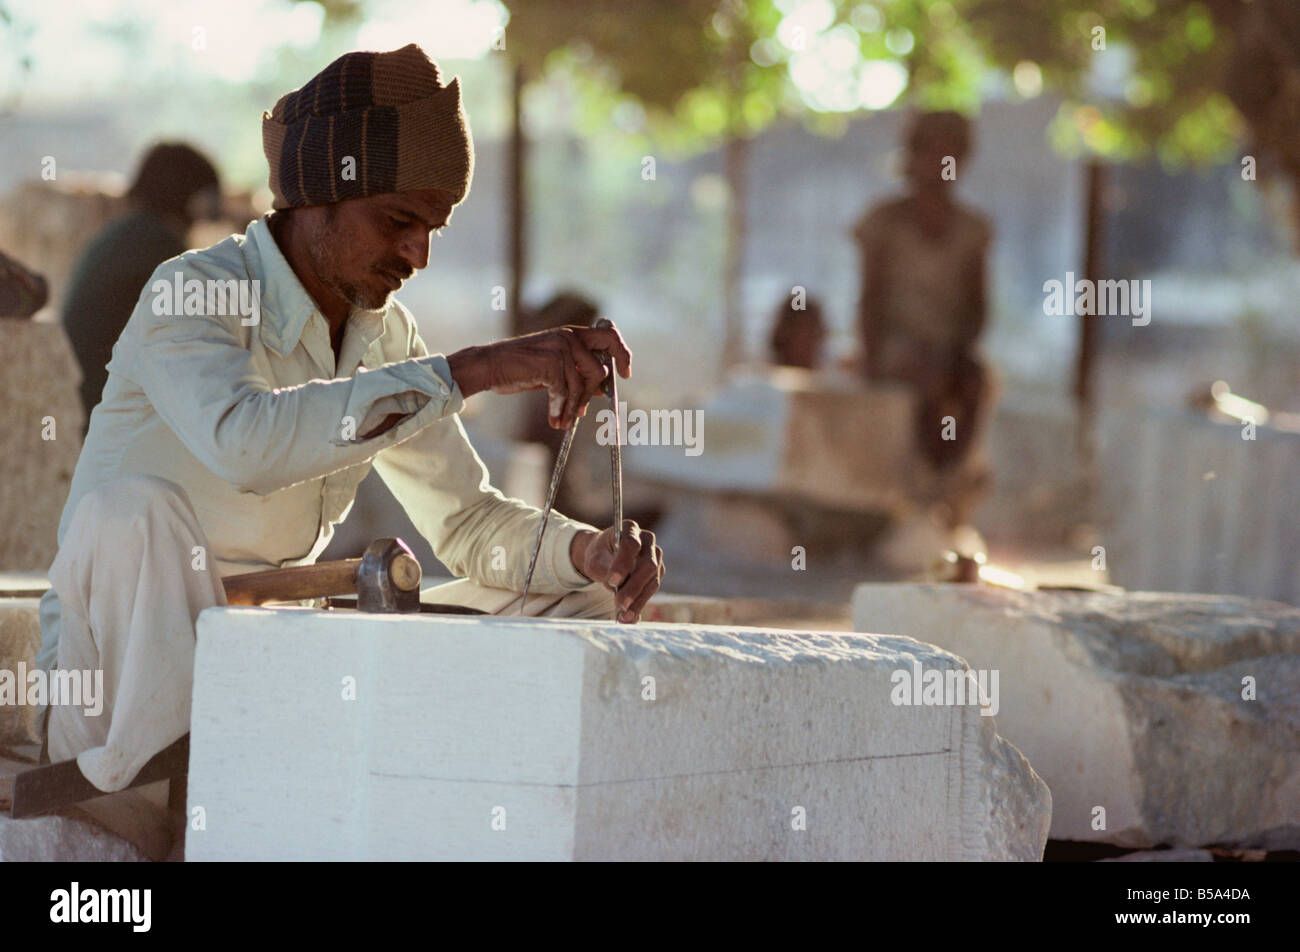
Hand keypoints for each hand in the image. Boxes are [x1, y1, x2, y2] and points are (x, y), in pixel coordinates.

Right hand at [447, 323, 631, 428]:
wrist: (491, 366)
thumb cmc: (520, 367)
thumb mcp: (554, 369)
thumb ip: (577, 373)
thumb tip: (602, 389)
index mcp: (572, 333)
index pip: (609, 335)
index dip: (623, 354)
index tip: (625, 375)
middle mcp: (569, 337)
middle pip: (600, 367)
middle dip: (594, 392)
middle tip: (582, 411)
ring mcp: (560, 349)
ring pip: (581, 386)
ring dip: (573, 407)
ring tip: (564, 421)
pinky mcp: (551, 364)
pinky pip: (564, 393)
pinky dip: (560, 410)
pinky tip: (554, 418)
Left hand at [569, 521, 665, 623]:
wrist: (605, 557)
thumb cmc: (599, 554)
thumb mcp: (594, 559)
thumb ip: (603, 569)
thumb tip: (615, 585)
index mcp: (630, 529)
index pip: (631, 545)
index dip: (623, 563)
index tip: (612, 581)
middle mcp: (647, 541)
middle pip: (648, 564)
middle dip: (633, 587)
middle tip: (619, 604)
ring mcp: (655, 557)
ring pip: (652, 580)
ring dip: (638, 600)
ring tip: (624, 617)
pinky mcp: (657, 573)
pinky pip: (651, 589)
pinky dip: (640, 604)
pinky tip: (630, 618)